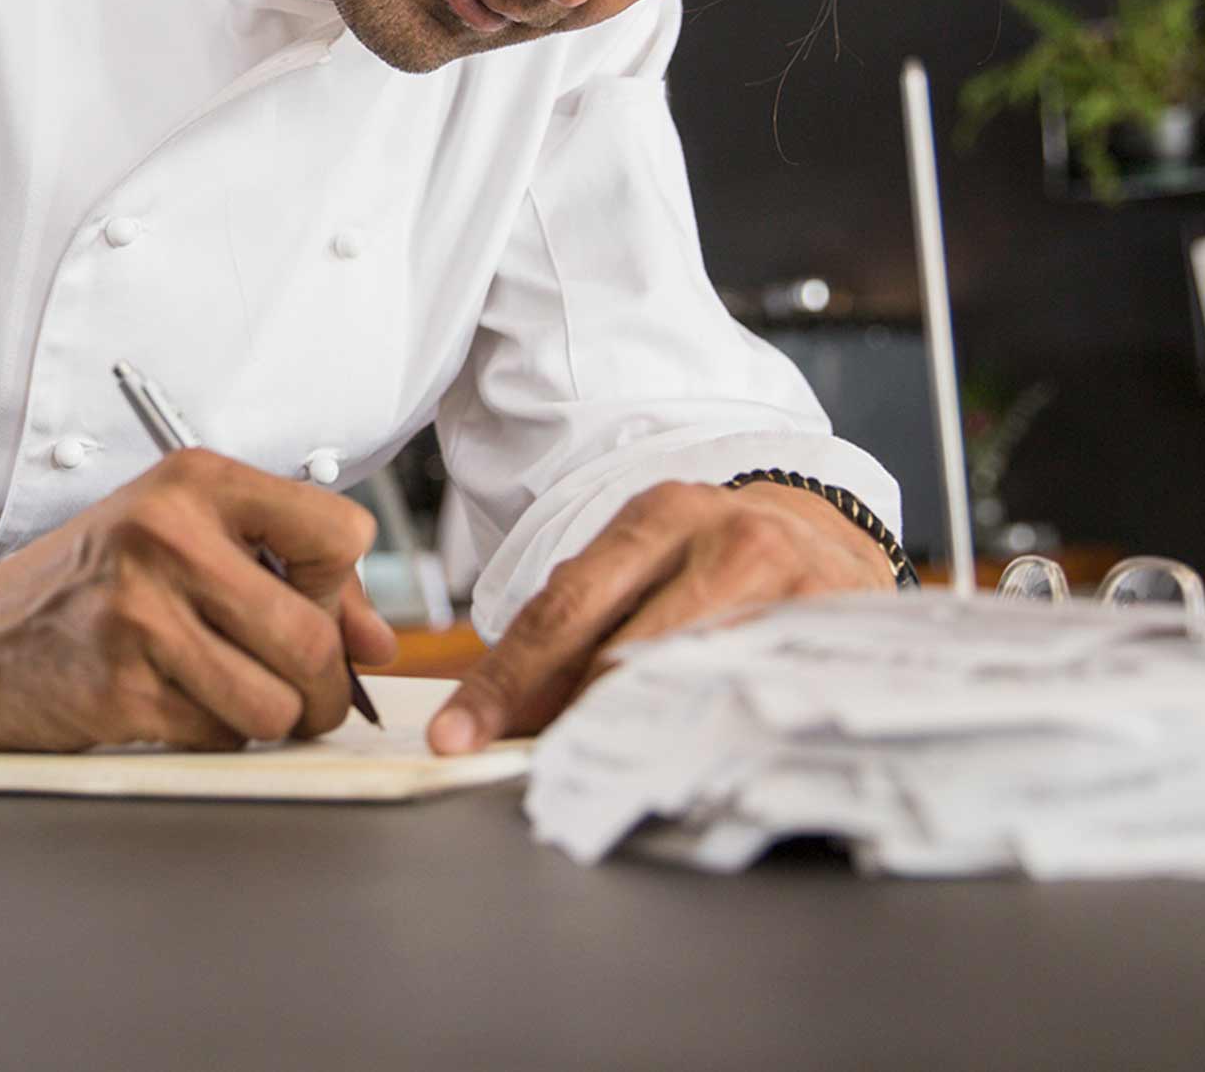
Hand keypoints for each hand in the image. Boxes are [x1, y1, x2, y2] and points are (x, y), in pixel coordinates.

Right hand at [0, 448, 398, 749]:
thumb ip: (292, 577)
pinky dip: (218, 737)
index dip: (342, 587)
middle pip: (313, 636)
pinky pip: (221, 737)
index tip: (316, 607)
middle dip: (327, 687)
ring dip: (276, 722)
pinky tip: (182, 706)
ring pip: (276, 702)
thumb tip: (379, 643)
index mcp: (196, 481)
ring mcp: (142, 614)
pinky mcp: (121, 690)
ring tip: (242, 699)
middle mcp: (171, 536)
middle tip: (313, 695)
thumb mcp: (185, 541)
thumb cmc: (87, 585)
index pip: (340, 531)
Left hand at [428, 478, 892, 753]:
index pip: (565, 607)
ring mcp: (791, 587)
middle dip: (567, 725)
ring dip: (635, 744)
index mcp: (662, 513)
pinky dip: (712, 746)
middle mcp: (728, 538)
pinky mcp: (836, 637)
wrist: (830, 533)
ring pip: (688, 689)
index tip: (458, 735)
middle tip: (532, 775)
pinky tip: (686, 772)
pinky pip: (755, 708)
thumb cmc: (719, 556)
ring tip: (600, 782)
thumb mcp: (649, 561)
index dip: (506, 681)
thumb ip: (582, 626)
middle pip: (623, 655)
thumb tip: (502, 717)